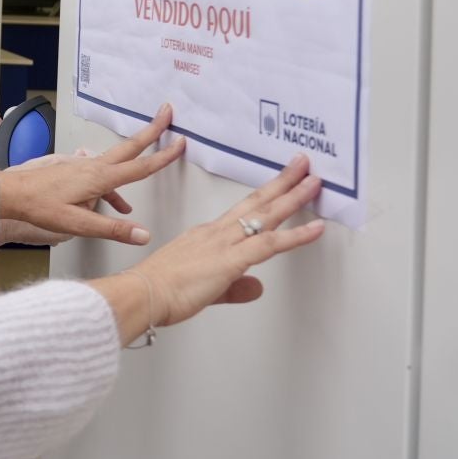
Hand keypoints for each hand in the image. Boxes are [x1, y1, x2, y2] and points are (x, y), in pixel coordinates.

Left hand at [0, 105, 183, 245]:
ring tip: (153, 154)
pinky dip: (114, 181)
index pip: (139, 167)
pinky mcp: (73, 169)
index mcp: (99, 178)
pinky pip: (102, 172)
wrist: (11, 193)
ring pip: (117, 158)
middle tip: (168, 112)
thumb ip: (112, 230)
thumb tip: (144, 234)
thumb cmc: (39, 207)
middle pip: (130, 147)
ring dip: (136, 152)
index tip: (180, 143)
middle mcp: (93, 166)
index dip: (163, 156)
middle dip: (152, 130)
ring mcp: (82, 165)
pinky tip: (115, 202)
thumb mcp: (78, 225)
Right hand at [100, 153, 325, 343]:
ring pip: (266, 215)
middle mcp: (217, 233)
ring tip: (313, 182)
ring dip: (293, 197)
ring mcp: (224, 243)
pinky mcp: (230, 260)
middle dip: (282, 182)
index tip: (280, 185)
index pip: (243, 212)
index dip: (265, 197)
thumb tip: (257, 287)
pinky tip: (315, 228)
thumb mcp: (205, 289)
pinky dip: (296, 236)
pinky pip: (269, 244)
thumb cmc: (159, 290)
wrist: (142, 293)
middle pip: (256, 202)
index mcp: (208, 236)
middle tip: (302, 165)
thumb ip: (235, 289)